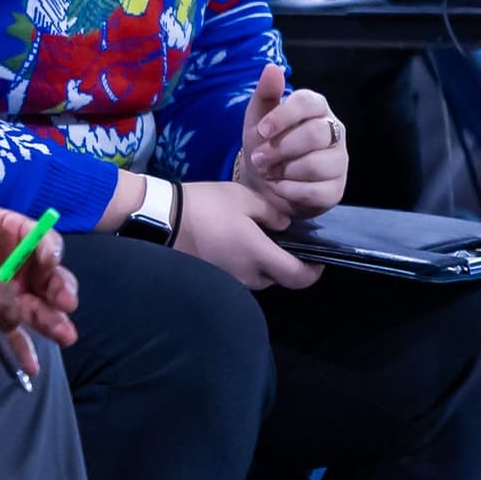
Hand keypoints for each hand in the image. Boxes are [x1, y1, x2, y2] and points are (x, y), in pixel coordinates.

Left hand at [0, 186, 80, 347]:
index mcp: (11, 233)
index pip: (40, 240)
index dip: (49, 250)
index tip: (48, 261)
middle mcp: (17, 265)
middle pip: (48, 278)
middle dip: (60, 291)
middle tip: (65, 304)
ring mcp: (5, 293)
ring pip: (37, 309)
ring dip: (51, 323)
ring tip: (62, 336)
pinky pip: (9, 334)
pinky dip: (20, 349)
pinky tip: (28, 364)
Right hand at [175, 175, 321, 289]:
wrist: (161, 219)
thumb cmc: (205, 206)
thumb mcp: (244, 198)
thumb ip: (271, 213)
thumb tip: (285, 226)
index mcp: (259, 256)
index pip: (298, 278)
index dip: (314, 271)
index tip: (319, 257)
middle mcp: (247, 276)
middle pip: (278, 277)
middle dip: (286, 261)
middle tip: (283, 238)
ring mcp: (228, 280)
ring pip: (258, 277)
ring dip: (264, 262)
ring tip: (258, 236)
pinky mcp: (213, 278)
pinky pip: (239, 275)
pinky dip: (245, 263)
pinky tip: (236, 242)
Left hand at [235, 60, 348, 219]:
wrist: (265, 184)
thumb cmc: (266, 144)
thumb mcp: (258, 118)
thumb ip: (266, 93)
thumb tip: (272, 67)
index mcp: (317, 108)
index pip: (308, 102)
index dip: (283, 116)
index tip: (261, 131)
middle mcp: (334, 131)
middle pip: (315, 134)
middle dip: (281, 149)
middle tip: (258, 159)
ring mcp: (339, 161)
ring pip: (317, 164)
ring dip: (284, 171)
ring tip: (268, 174)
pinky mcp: (336, 188)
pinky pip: (316, 191)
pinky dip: (290, 191)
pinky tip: (278, 188)